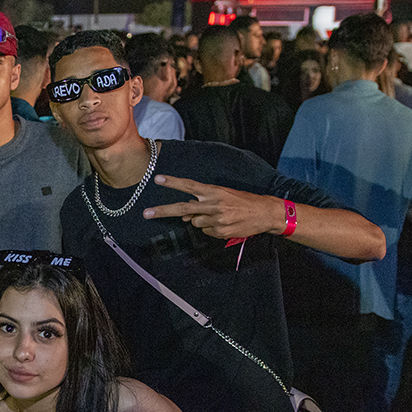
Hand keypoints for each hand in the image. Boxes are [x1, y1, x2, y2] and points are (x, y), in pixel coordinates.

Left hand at [142, 174, 282, 239]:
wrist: (265, 213)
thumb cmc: (243, 201)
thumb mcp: (223, 195)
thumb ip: (203, 202)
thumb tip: (186, 215)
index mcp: (214, 191)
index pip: (189, 186)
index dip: (173, 182)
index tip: (158, 179)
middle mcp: (213, 205)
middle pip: (183, 209)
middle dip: (163, 211)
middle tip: (146, 213)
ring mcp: (216, 220)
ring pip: (196, 223)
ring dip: (201, 220)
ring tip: (219, 216)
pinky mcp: (220, 232)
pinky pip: (206, 232)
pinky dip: (211, 229)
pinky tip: (224, 224)